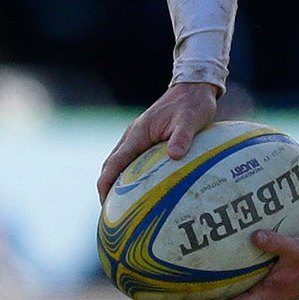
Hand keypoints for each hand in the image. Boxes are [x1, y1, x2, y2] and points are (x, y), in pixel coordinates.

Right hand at [96, 81, 220, 202]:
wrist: (193, 87)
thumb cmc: (193, 104)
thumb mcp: (191, 120)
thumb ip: (183, 137)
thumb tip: (175, 156)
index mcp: (138, 134)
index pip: (115, 163)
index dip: (106, 184)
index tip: (105, 204)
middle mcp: (133, 136)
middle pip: (112, 166)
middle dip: (107, 188)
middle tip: (111, 213)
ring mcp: (138, 137)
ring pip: (119, 163)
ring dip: (116, 182)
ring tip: (121, 206)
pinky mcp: (146, 138)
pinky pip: (131, 160)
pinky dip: (128, 175)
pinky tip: (139, 189)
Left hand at [183, 230, 298, 299]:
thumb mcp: (296, 248)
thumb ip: (275, 242)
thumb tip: (254, 235)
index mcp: (267, 297)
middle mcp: (264, 299)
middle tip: (176, 297)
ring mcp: (268, 292)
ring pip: (234, 297)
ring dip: (213, 294)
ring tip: (191, 285)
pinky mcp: (272, 283)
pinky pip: (243, 285)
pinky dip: (228, 281)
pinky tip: (218, 267)